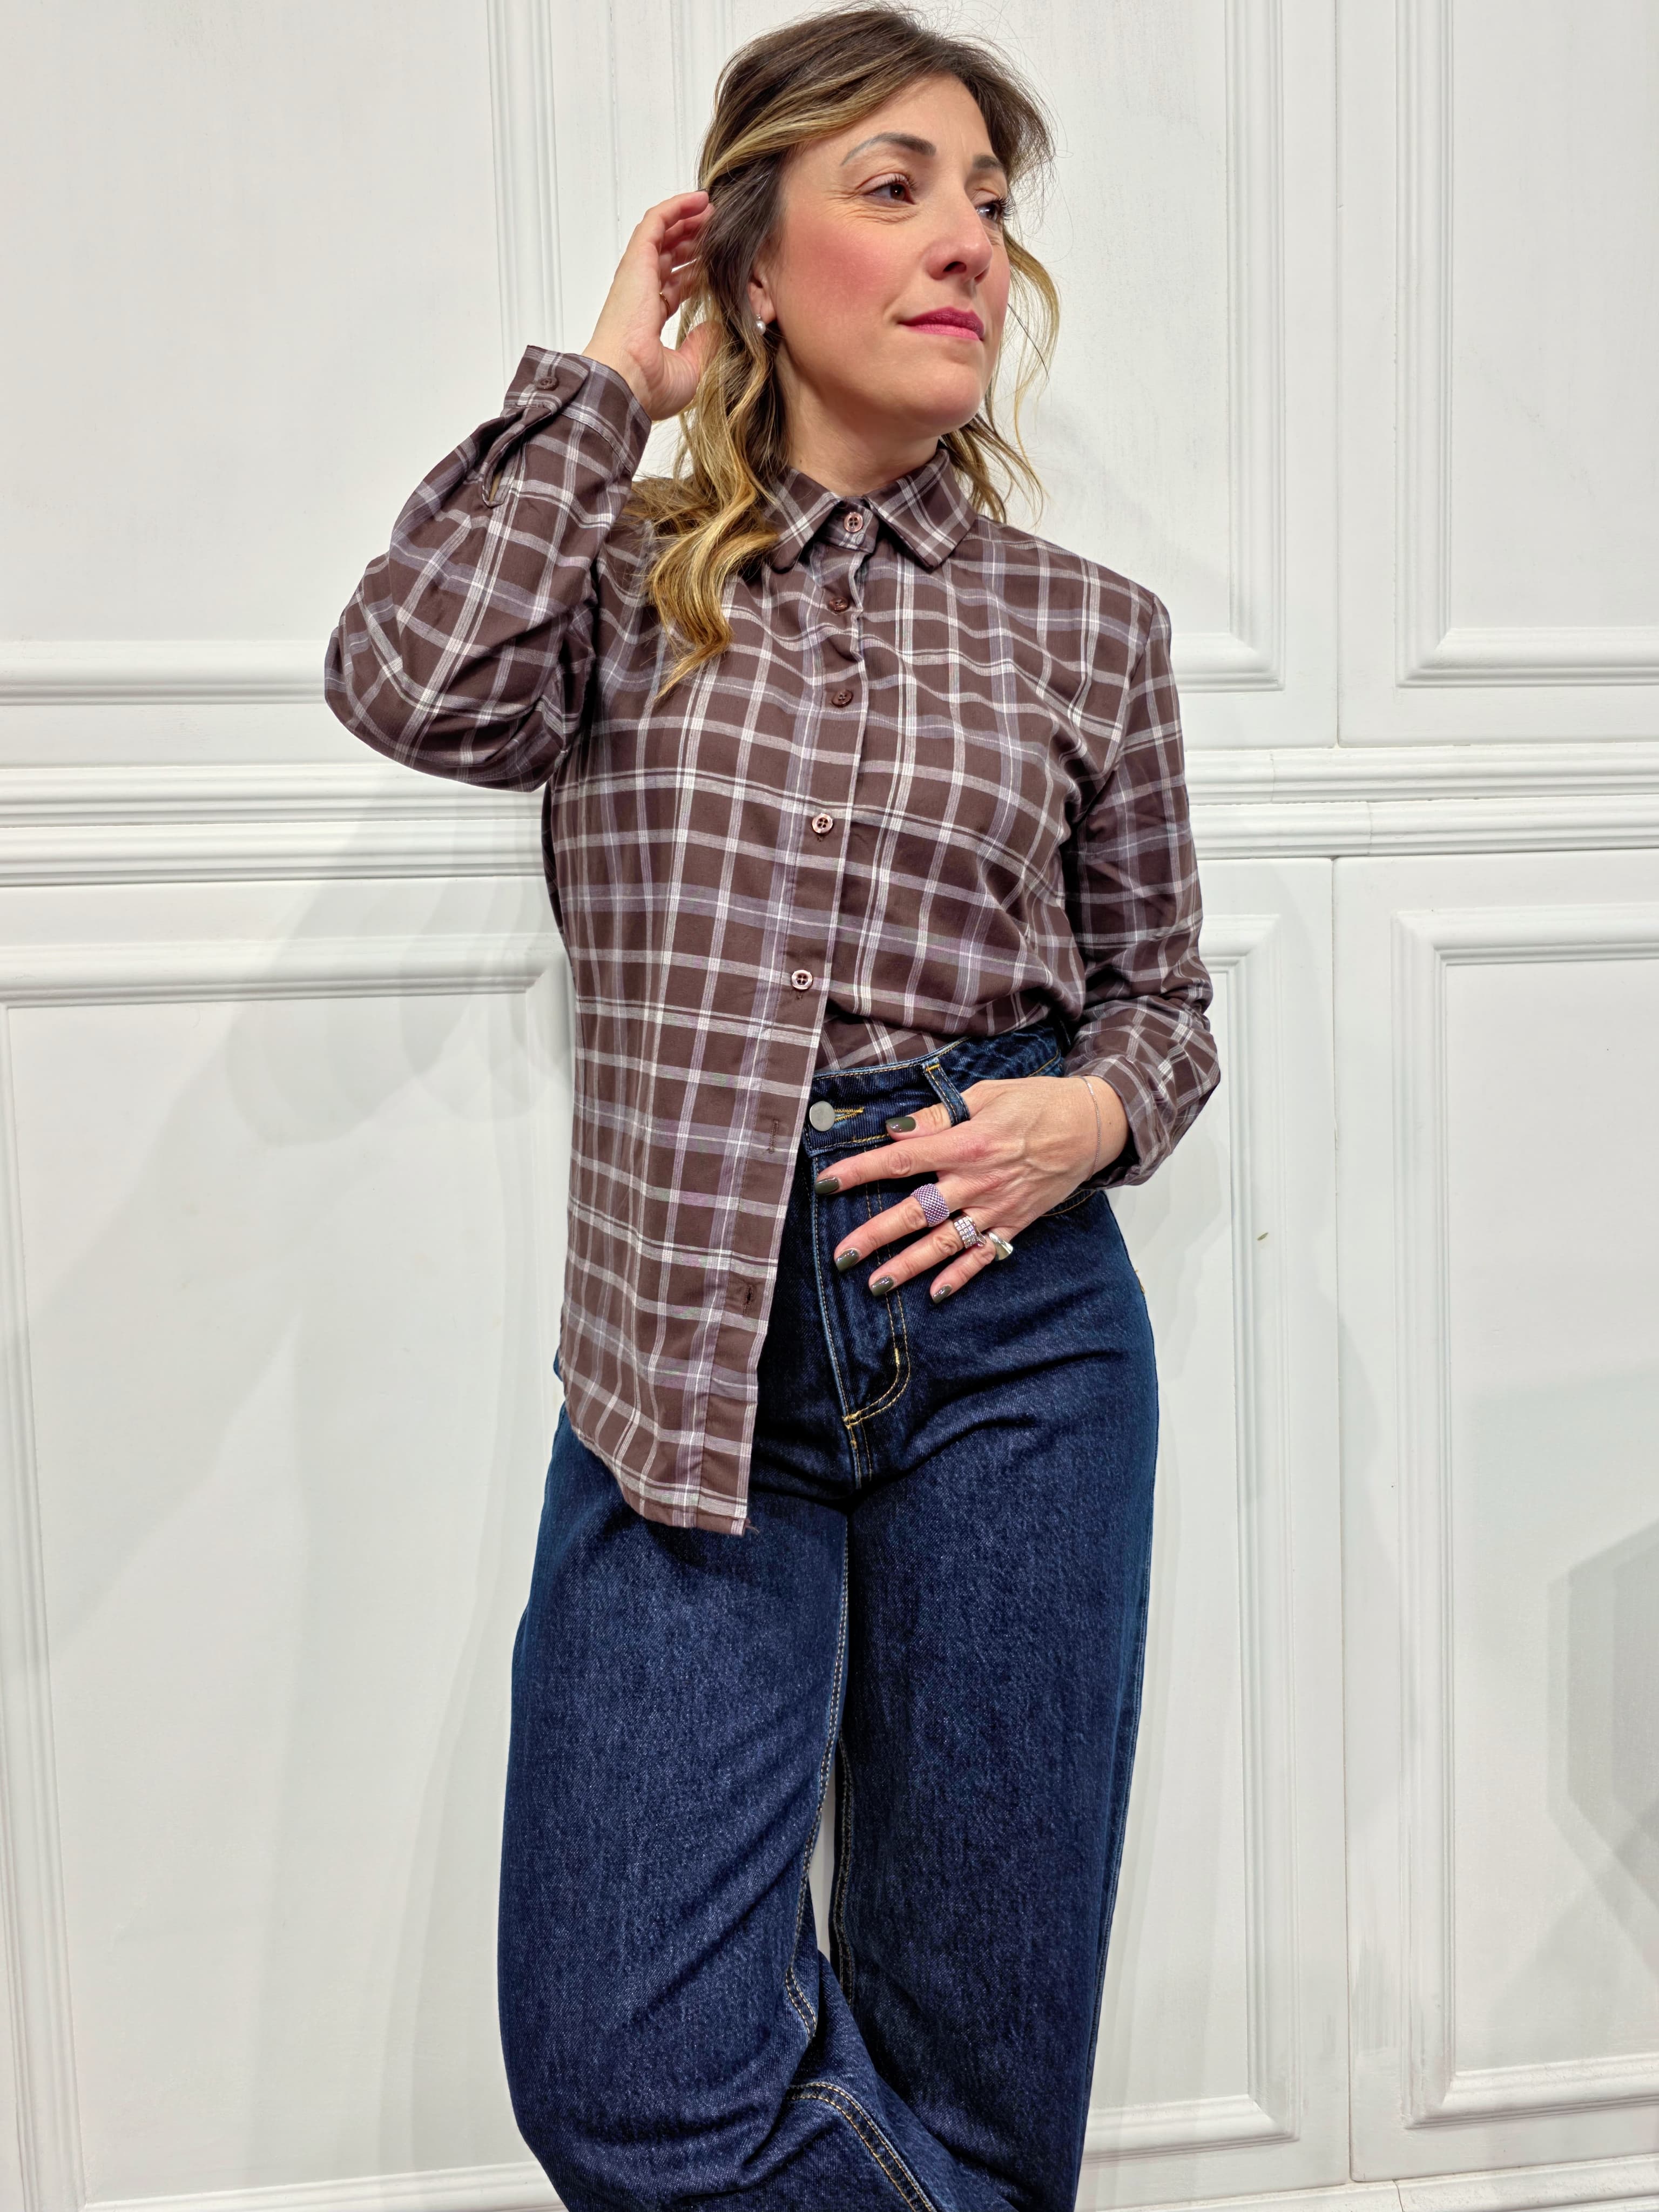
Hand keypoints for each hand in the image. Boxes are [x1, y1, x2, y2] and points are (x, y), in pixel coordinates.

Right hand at [581, 190, 719, 420]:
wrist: (625, 382)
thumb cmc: (647, 387)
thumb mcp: (690, 369)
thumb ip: (704, 345)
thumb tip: (716, 326)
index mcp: (647, 321)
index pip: (673, 287)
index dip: (694, 273)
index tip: (715, 265)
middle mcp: (640, 295)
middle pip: (668, 258)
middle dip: (693, 242)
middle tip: (717, 232)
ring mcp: (636, 277)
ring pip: (663, 236)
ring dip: (687, 220)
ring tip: (712, 211)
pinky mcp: (636, 261)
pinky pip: (655, 222)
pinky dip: (676, 207)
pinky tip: (699, 200)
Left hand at [814, 1073, 1129, 1302]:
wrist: (1092, 1126)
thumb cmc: (1036, 1102)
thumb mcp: (986, 1095)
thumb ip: (938, 1116)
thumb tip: (895, 1131)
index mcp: (966, 1142)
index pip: (901, 1159)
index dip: (860, 1171)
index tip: (826, 1183)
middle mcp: (977, 1181)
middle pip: (916, 1211)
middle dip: (876, 1235)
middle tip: (842, 1256)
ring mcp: (997, 1207)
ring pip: (945, 1242)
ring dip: (909, 1266)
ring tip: (876, 1284)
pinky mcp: (1015, 1223)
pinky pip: (984, 1255)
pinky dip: (961, 1277)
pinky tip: (936, 1295)